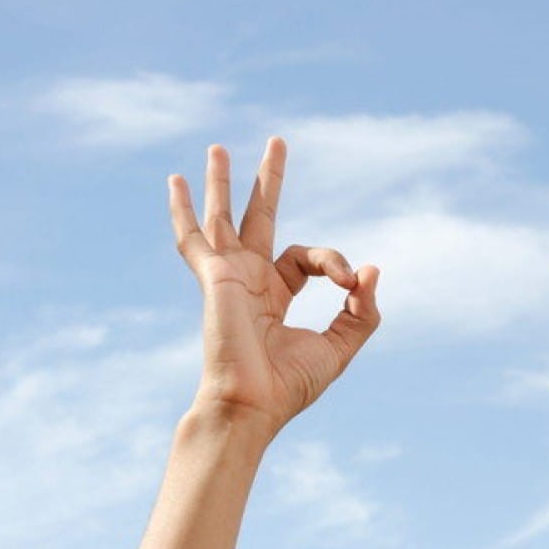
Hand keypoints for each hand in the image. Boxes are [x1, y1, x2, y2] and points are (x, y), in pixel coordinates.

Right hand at [167, 137, 380, 438]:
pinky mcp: (215, 277)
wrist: (252, 406)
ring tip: (218, 148)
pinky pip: (194, 238)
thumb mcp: (339, 346)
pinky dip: (183, 211)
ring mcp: (228, 275)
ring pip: (223, 217)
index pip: (309, 258)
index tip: (351, 283)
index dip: (335, 262)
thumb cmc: (288, 386)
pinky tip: (176, 182)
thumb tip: (371, 269)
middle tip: (278, 141)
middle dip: (270, 180)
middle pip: (261, 216)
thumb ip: (362, 311)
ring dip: (222, 182)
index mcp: (275, 294)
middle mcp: (249, 279)